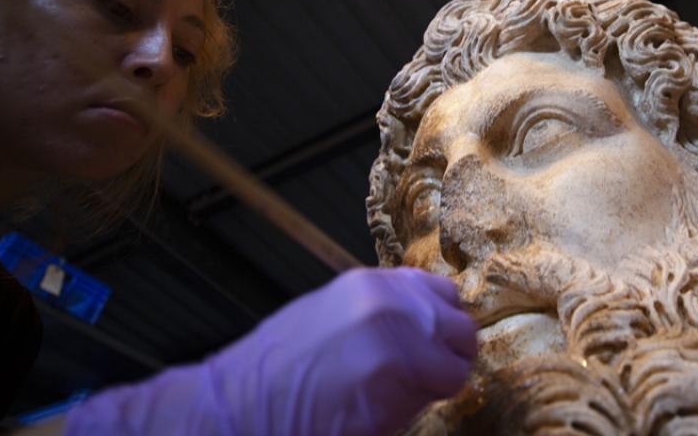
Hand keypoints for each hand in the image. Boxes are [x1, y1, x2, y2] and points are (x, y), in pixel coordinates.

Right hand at [65, 267, 477, 435]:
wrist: (238, 409)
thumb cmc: (277, 372)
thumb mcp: (330, 315)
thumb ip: (382, 312)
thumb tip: (425, 325)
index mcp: (372, 285)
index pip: (443, 294)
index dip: (440, 326)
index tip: (429, 346)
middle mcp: (390, 303)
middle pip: (460, 328)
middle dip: (447, 357)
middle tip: (420, 381)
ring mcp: (396, 339)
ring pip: (456, 364)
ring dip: (435, 384)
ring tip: (391, 397)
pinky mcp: (398, 379)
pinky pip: (439, 393)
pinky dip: (418, 407)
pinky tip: (381, 412)